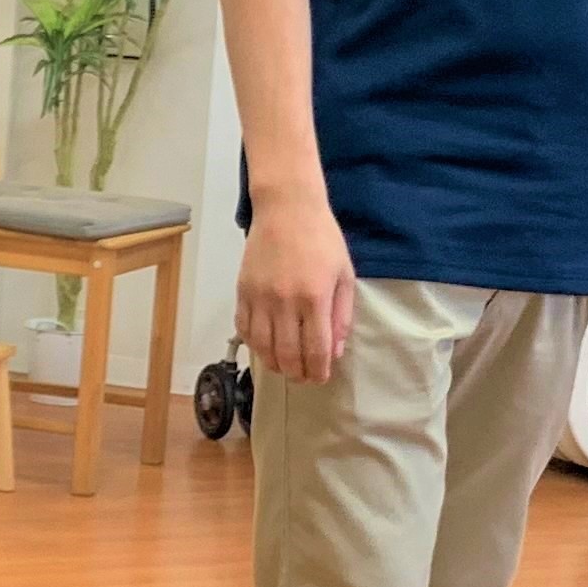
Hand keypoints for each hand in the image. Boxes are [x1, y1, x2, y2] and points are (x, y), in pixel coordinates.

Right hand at [238, 194, 357, 384]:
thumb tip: (334, 352)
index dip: (318, 371)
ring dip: (275, 364)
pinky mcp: (243, 290)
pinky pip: (244, 328)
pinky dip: (254, 345)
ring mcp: (260, 297)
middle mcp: (285, 301)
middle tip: (304, 377)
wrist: (287, 208)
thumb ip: (341, 316)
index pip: (315, 349)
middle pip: (287, 354)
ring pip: (262, 347)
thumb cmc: (322, 239)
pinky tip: (265, 347)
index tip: (321, 378)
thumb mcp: (344, 275)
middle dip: (297, 374)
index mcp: (314, 297)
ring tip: (285, 367)